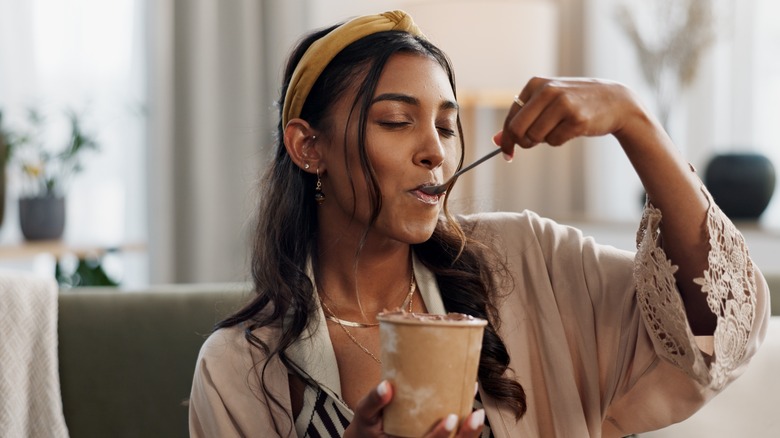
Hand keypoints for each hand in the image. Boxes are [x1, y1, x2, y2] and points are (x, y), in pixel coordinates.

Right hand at [344, 380, 485, 437]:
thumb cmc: (366, 428)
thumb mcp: (364, 416)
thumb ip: (374, 401)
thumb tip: (386, 386)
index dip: (440, 436)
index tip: (450, 419)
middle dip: (466, 435)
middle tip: (476, 415)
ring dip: (470, 434)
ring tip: (478, 413)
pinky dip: (465, 430)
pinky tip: (471, 411)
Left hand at [493, 77, 650, 159]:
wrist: (615, 101)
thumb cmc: (575, 103)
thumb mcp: (547, 103)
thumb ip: (522, 118)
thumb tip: (497, 140)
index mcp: (536, 84)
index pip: (511, 118)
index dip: (506, 139)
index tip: (506, 153)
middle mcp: (548, 90)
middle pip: (517, 130)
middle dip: (521, 143)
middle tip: (531, 145)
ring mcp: (563, 103)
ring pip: (535, 137)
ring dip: (544, 140)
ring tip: (558, 128)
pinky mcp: (577, 119)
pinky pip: (554, 141)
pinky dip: (559, 141)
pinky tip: (571, 129)